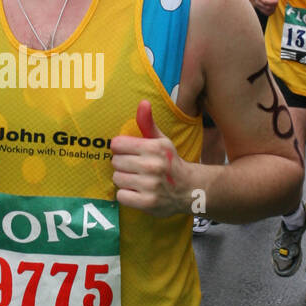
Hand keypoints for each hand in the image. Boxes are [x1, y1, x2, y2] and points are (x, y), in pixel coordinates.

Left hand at [110, 101, 191, 215]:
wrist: (190, 189)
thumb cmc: (170, 163)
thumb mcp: (161, 141)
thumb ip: (148, 123)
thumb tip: (143, 102)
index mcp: (155, 147)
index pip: (117, 144)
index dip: (121, 149)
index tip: (129, 153)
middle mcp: (153, 166)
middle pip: (116, 162)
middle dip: (123, 165)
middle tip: (136, 169)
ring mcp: (151, 185)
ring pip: (117, 179)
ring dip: (124, 181)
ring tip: (137, 181)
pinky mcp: (148, 203)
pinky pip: (121, 196)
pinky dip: (126, 195)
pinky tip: (138, 193)